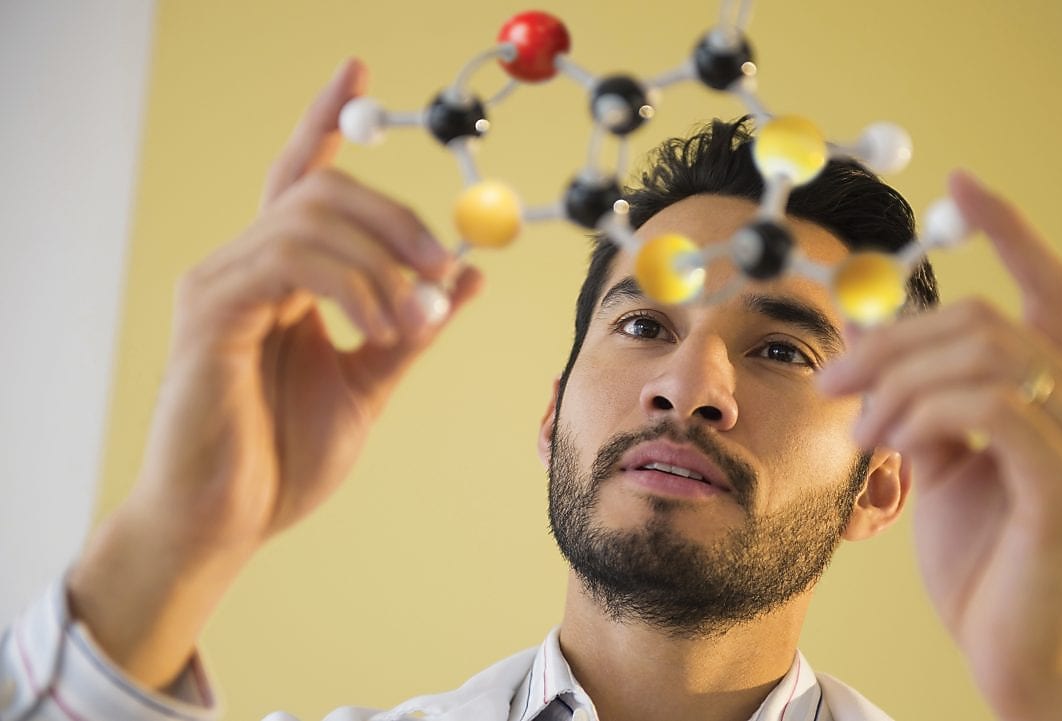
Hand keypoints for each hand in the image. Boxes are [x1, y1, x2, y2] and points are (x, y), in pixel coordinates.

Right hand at [67, 58, 482, 687]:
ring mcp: (221, 283)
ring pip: (310, 217)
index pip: (303, 177)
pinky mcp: (211, 311)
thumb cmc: (284, 458)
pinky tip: (377, 327)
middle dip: (396, 216)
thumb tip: (469, 275)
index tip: (358, 67)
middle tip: (443, 265)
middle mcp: (245, 265)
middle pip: (320, 186)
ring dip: (383, 262)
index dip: (327, 118)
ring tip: (411, 324)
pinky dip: (352, 285)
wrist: (228, 522)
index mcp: (282, 277)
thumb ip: (414, 325)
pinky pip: (291, 260)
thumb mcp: (372, 380)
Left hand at [819, 172, 1061, 720]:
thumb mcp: (943, 468)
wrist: (1022, 659)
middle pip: (985, 317)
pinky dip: (922, 412)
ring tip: (860, 428)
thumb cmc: (987, 566)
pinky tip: (891, 444)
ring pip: (983, 352)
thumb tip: (875, 356)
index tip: (960, 183)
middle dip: (892, 338)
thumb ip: (923, 406)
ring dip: (898, 380)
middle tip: (833, 379)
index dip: (1008, 226)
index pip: (1048, 284)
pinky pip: (989, 406)